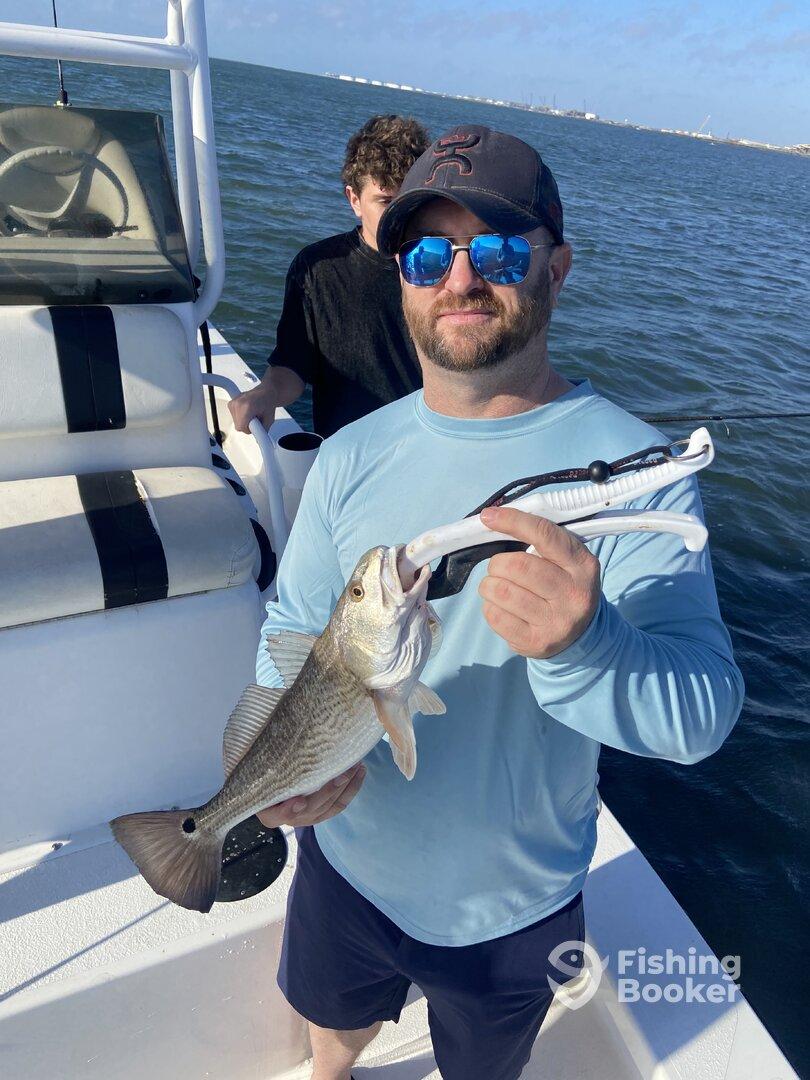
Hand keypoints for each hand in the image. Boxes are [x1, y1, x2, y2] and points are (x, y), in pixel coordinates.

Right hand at [227, 383, 276, 433]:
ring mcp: (233, 403)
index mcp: (247, 406)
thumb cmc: (267, 403)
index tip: (254, 431)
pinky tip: (247, 413)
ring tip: (252, 415)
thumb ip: (263, 431)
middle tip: (256, 421)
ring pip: (236, 423)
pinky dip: (241, 418)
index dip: (249, 430)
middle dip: (248, 427)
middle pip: (238, 426)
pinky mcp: (231, 404)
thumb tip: (259, 440)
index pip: (242, 427)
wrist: (265, 392)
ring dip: (244, 422)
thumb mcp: (269, 420)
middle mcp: (238, 403)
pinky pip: (234, 418)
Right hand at [256, 763, 365, 827]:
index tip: (299, 801)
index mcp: (269, 813)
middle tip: (344, 771)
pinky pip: (338, 805)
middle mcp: (290, 819)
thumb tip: (271, 738)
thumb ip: (270, 766)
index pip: (279, 815)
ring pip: (330, 806)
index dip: (290, 810)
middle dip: (330, 789)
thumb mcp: (260, 774)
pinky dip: (351, 790)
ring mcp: (307, 818)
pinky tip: (359, 773)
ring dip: (346, 786)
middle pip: (312, 807)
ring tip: (357, 766)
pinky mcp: (321, 814)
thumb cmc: (262, 778)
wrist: (268, 788)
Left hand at [478, 506, 600, 658]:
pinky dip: (490, 606)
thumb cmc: (563, 585)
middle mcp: (573, 594)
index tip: (488, 517)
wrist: (580, 634)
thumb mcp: (566, 560)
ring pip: (501, 592)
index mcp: (583, 565)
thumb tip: (494, 519)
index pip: (544, 535)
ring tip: (498, 586)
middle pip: (517, 566)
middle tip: (499, 568)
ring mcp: (556, 622)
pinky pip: (495, 616)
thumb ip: (540, 540)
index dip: (513, 521)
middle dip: (498, 563)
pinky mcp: (537, 642)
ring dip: (489, 585)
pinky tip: (502, 606)